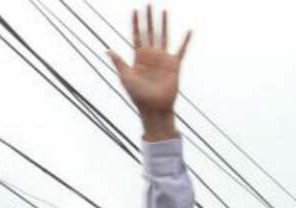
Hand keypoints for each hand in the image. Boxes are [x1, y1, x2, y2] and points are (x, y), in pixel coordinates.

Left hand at [107, 6, 190, 140]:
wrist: (154, 108)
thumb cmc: (138, 96)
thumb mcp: (126, 78)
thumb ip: (119, 62)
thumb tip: (107, 49)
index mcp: (139, 57)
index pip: (137, 35)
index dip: (135, 23)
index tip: (134, 10)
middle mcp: (151, 55)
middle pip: (150, 32)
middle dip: (149, 18)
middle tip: (149, 3)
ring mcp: (163, 59)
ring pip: (164, 36)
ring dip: (164, 24)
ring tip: (164, 11)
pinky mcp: (174, 65)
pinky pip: (181, 50)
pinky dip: (185, 41)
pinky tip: (189, 31)